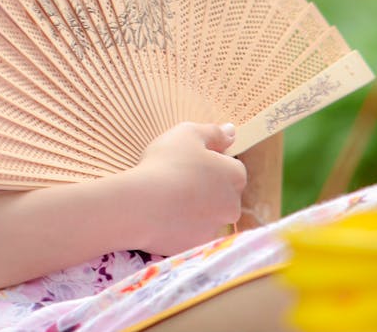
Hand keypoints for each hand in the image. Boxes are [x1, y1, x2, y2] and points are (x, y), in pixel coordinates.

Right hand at [120, 122, 246, 255]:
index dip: (212, 162)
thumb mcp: (188, 133)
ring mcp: (214, 229)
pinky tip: (163, 215)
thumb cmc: (168, 163)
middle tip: (179, 177)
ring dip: (195, 207)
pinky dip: (181, 225)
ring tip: (167, 197)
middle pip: (223, 194)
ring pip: (208, 215)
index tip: (191, 160)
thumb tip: (232, 131)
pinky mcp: (196, 246)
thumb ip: (213, 132)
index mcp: (234, 176)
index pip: (232, 167)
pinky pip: (191, 232)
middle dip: (207, 187)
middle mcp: (232, 206)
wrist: (142, 206)